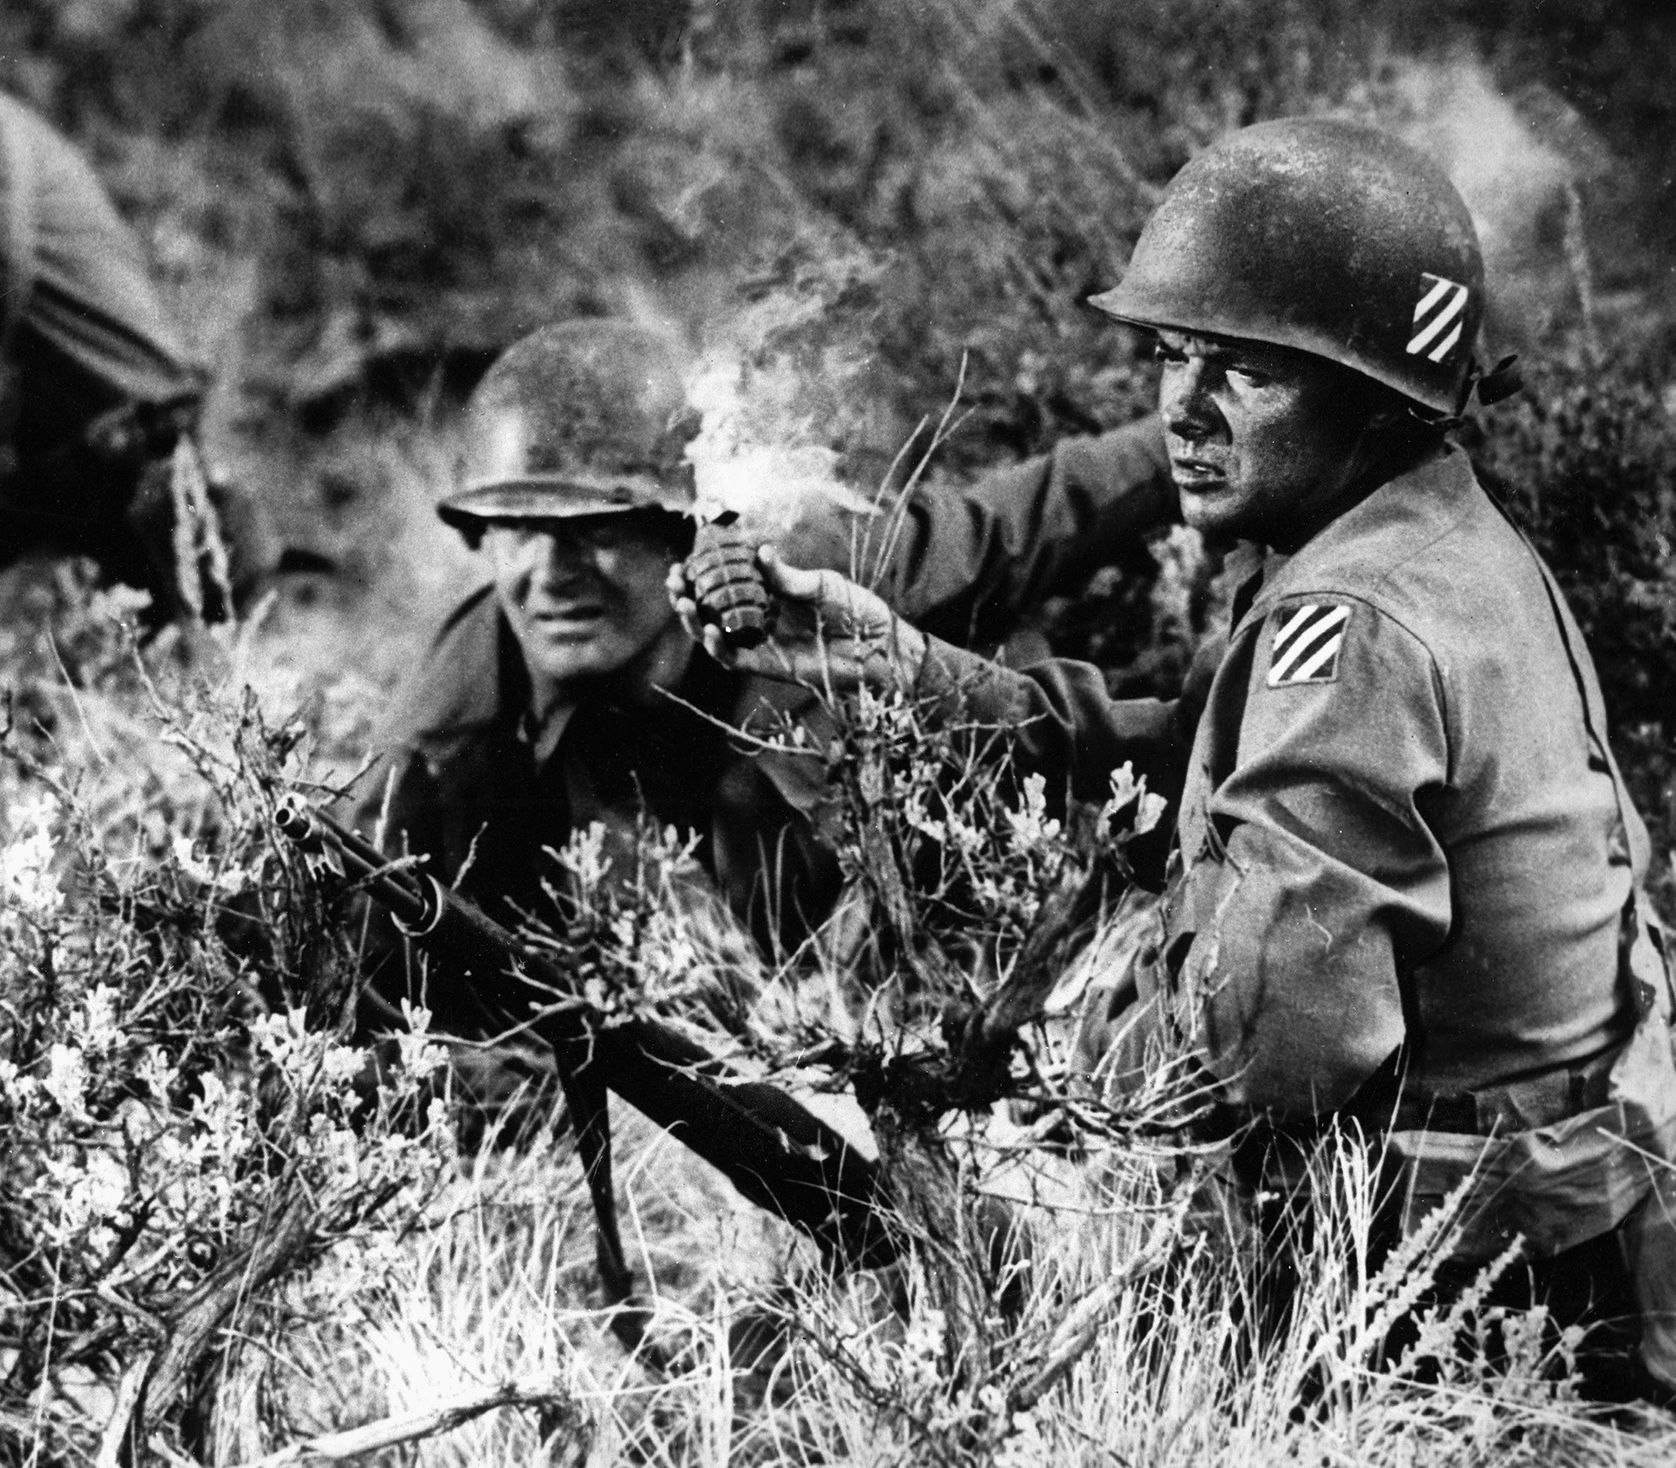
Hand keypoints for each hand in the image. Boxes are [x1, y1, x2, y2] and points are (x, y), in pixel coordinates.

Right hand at [669, 544, 925, 694]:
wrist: (879, 646)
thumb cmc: (856, 610)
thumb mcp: (820, 585)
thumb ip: (787, 576)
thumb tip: (762, 552)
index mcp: (770, 594)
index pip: (727, 583)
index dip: (703, 573)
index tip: (684, 559)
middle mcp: (761, 618)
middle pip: (713, 609)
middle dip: (688, 596)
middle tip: (674, 581)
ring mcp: (763, 643)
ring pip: (716, 636)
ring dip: (695, 622)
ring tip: (683, 602)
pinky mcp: (769, 665)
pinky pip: (736, 659)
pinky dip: (719, 647)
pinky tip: (709, 630)